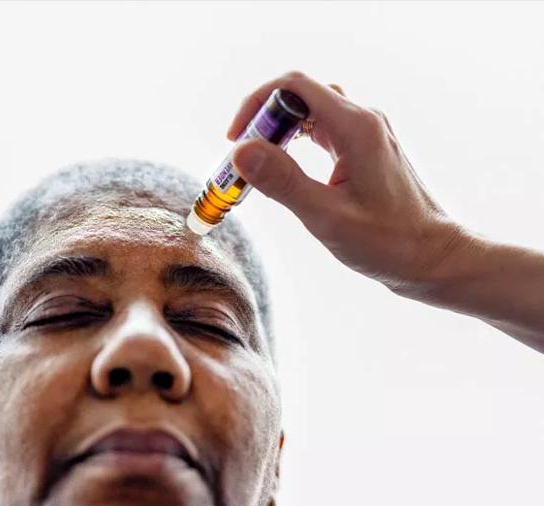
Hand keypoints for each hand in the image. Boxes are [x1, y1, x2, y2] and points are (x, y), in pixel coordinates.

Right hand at [229, 71, 468, 294]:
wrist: (433, 257)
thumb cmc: (388, 242)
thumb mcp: (327, 216)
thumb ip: (282, 181)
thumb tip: (240, 152)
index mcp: (355, 127)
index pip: (293, 86)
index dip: (256, 104)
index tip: (234, 139)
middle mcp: (363, 119)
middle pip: (300, 95)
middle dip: (263, 120)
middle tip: (241, 159)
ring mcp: (367, 132)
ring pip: (310, 111)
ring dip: (278, 131)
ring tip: (257, 164)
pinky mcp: (365, 147)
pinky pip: (322, 129)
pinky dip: (295, 141)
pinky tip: (284, 167)